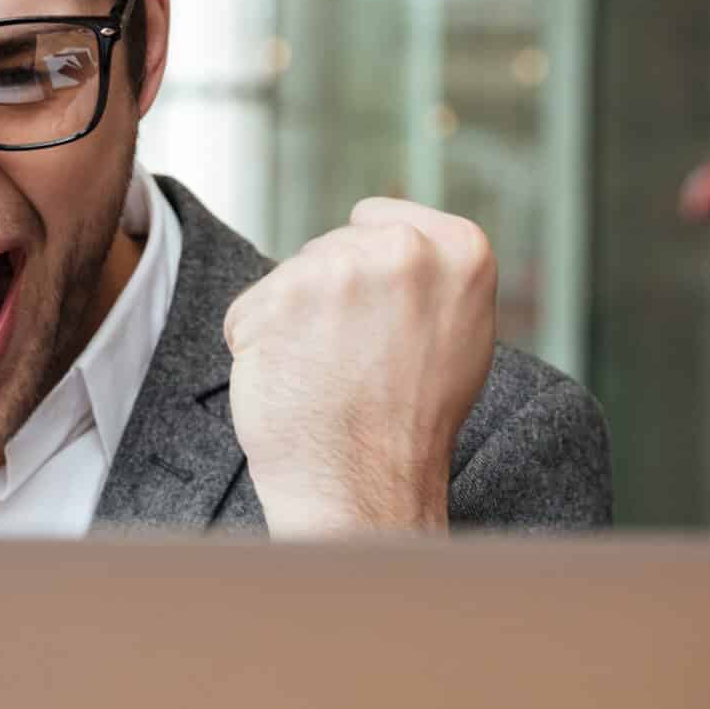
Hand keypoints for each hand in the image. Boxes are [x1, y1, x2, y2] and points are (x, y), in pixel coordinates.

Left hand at [223, 198, 495, 536]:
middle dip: (328, 299)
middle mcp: (402, 249)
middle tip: (356, 363)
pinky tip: (293, 384)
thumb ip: (432, 274)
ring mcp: (335, 273)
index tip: (381, 322)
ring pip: (288, 280)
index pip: (375, 220)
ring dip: (291, 323)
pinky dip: (257, 346)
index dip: (365, 273)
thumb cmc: (413, 421)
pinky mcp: (275, 302)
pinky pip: (249, 312)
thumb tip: (400, 237)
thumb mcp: (460, 330)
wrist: (366, 488)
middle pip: (328, 249)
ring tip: (326, 376)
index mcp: (460, 249)